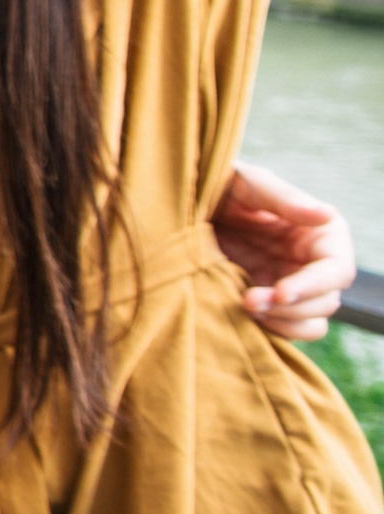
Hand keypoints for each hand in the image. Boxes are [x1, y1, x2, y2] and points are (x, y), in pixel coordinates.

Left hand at [214, 160, 355, 341]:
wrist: (178, 204)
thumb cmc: (219, 183)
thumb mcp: (247, 183)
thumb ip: (284, 200)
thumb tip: (327, 215)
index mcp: (319, 235)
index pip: (336, 270)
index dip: (313, 285)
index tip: (280, 292)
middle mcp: (310, 264)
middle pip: (325, 302)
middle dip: (291, 308)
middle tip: (249, 301)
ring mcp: (288, 285)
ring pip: (308, 322)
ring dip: (281, 322)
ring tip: (244, 307)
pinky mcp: (264, 302)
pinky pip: (281, 329)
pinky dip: (268, 330)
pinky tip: (239, 317)